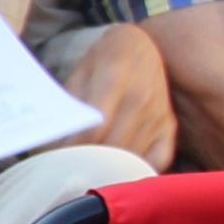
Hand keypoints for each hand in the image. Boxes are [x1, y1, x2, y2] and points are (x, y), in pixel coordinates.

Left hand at [60, 23, 176, 166]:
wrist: (140, 46)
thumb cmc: (102, 61)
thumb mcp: (79, 73)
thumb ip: (70, 106)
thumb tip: (54, 143)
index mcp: (113, 79)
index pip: (93, 130)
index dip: (74, 152)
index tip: (58, 163)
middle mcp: (139, 98)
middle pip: (113, 148)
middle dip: (89, 165)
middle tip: (70, 175)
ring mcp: (158, 114)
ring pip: (133, 158)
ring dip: (111, 173)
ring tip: (89, 177)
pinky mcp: (169, 126)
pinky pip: (157, 161)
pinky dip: (137, 171)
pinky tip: (119, 173)